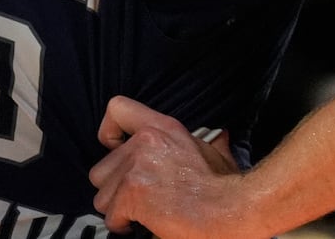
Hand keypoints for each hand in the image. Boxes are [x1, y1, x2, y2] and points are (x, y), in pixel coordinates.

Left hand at [91, 96, 245, 237]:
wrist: (233, 210)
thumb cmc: (228, 187)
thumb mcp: (216, 153)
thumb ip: (208, 142)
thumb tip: (221, 137)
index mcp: (163, 127)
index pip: (117, 108)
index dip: (109, 133)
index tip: (117, 151)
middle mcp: (145, 141)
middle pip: (101, 168)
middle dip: (116, 189)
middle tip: (140, 199)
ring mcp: (136, 167)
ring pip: (102, 196)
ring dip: (119, 209)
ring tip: (144, 214)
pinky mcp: (133, 194)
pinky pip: (111, 216)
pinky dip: (124, 225)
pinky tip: (146, 225)